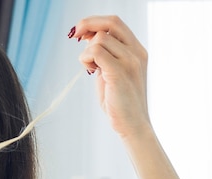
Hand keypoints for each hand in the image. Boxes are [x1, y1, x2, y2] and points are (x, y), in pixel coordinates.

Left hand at [71, 15, 151, 140]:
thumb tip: (89, 39)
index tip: (80, 32)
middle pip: (110, 22)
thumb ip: (104, 56)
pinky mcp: (119, 73)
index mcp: (136, 50)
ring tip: (89, 67)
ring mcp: (130, 62)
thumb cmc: (119, 101)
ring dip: (86, 51)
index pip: (115, 23)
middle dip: (87, 24)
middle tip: (75, 36)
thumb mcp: (111, 73)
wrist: (132, 124)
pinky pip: (97, 52)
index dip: (94, 22)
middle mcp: (136, 52)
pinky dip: (86, 58)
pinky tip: (89, 70)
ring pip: (100, 38)